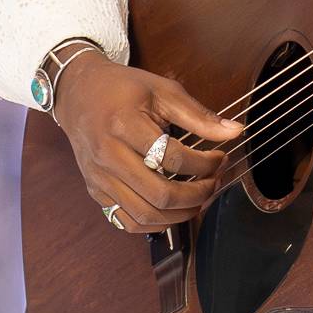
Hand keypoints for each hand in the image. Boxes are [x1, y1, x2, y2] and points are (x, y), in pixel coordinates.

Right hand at [52, 55, 244, 231]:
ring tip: (200, 197)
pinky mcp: (96, 191)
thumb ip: (198, 115)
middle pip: (160, 195)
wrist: (78, 93)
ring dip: (181, 213)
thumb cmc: (122, 89)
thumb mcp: (162, 90)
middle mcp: (108, 156)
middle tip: (214, 181)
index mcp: (124, 125)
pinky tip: (173, 209)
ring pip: (145, 215)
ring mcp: (100, 178)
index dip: (205, 163)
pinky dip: (155, 223)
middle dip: (198, 194)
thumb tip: (234, 132)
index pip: (172, 158)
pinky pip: (126, 221)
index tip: (220, 156)